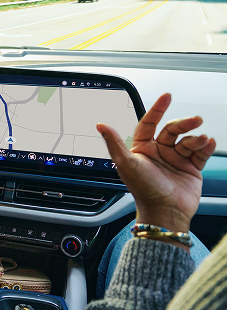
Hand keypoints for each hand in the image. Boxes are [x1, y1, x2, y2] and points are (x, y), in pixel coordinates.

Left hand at [97, 92, 215, 232]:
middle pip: (172, 130)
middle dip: (184, 123)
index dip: (157, 109)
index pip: (149, 123)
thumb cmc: (143, 189)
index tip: (167, 96)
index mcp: (142, 148)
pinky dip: (206, 146)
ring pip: (187, 140)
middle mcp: (158, 152)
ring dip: (196, 137)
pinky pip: (200, 153)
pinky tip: (209, 142)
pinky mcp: (190, 168)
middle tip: (195, 120)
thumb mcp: (126, 163)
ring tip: (202, 139)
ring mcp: (175, 160)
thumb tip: (100, 124)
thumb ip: (114, 142)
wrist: (165, 212)